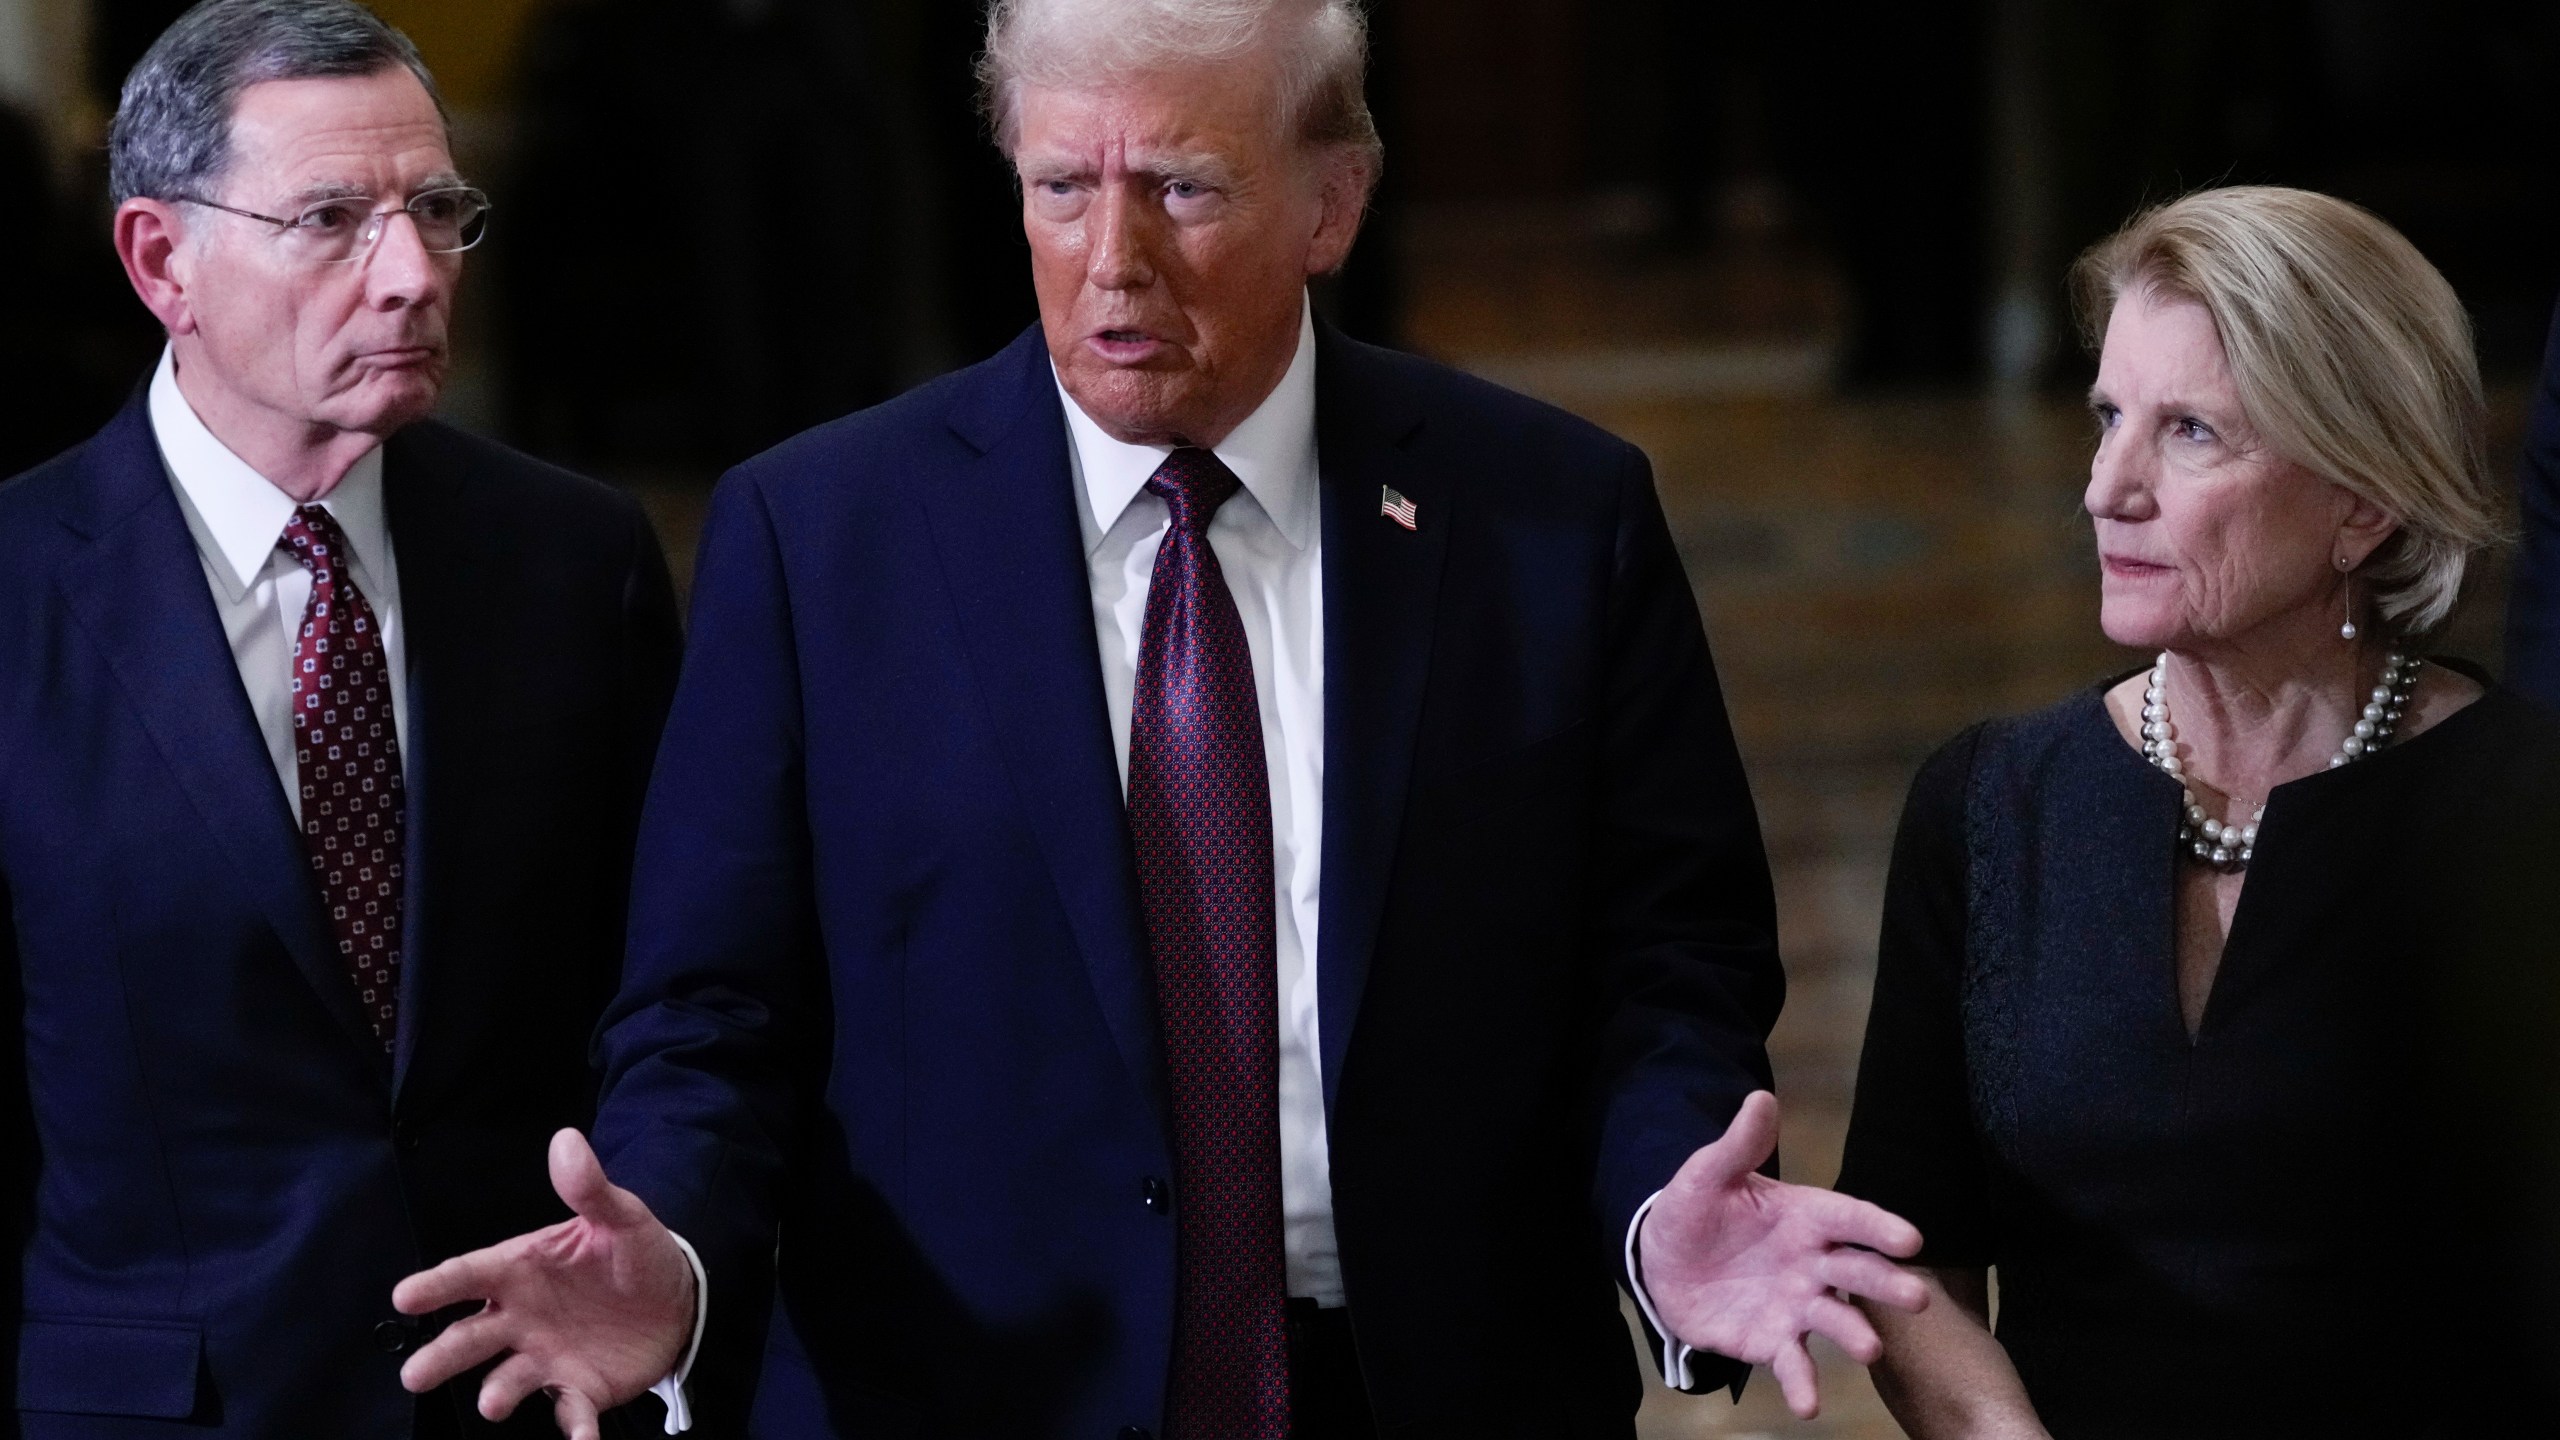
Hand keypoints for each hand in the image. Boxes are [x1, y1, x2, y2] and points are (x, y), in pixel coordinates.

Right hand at [393, 1128, 695, 1438]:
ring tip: (493, 1404)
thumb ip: (590, 1188)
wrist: (676, 1298)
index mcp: (521, 1270)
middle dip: (441, 1357)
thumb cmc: (632, 1253)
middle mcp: (520, 1319)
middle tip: (415, 1374)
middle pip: (469, 1338)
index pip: (469, 1275)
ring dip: (498, 1394)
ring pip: (506, 1380)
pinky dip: (574, 1430)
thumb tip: (566, 1140)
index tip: (404, 1296)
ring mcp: (544, 1358)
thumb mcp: (620, 1216)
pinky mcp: (578, 1391)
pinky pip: (570, 1413)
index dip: (436, 1286)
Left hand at [1638, 1091, 1928, 1418]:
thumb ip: (1738, 1145)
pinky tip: (1806, 1404)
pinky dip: (1801, 1384)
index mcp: (1805, 1216)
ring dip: (1853, 1334)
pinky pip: (1792, 1364)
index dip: (1879, 1227)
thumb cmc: (1696, 1210)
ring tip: (1870, 1348)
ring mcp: (1797, 1306)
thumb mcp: (1708, 1174)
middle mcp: (1812, 1264)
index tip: (1911, 1239)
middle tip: (1917, 1299)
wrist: (1663, 1261)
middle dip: (1887, 1284)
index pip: (1849, 1218)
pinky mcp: (1772, 1342)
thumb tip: (1760, 1097)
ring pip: (1834, 1321)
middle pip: (1857, 1272)